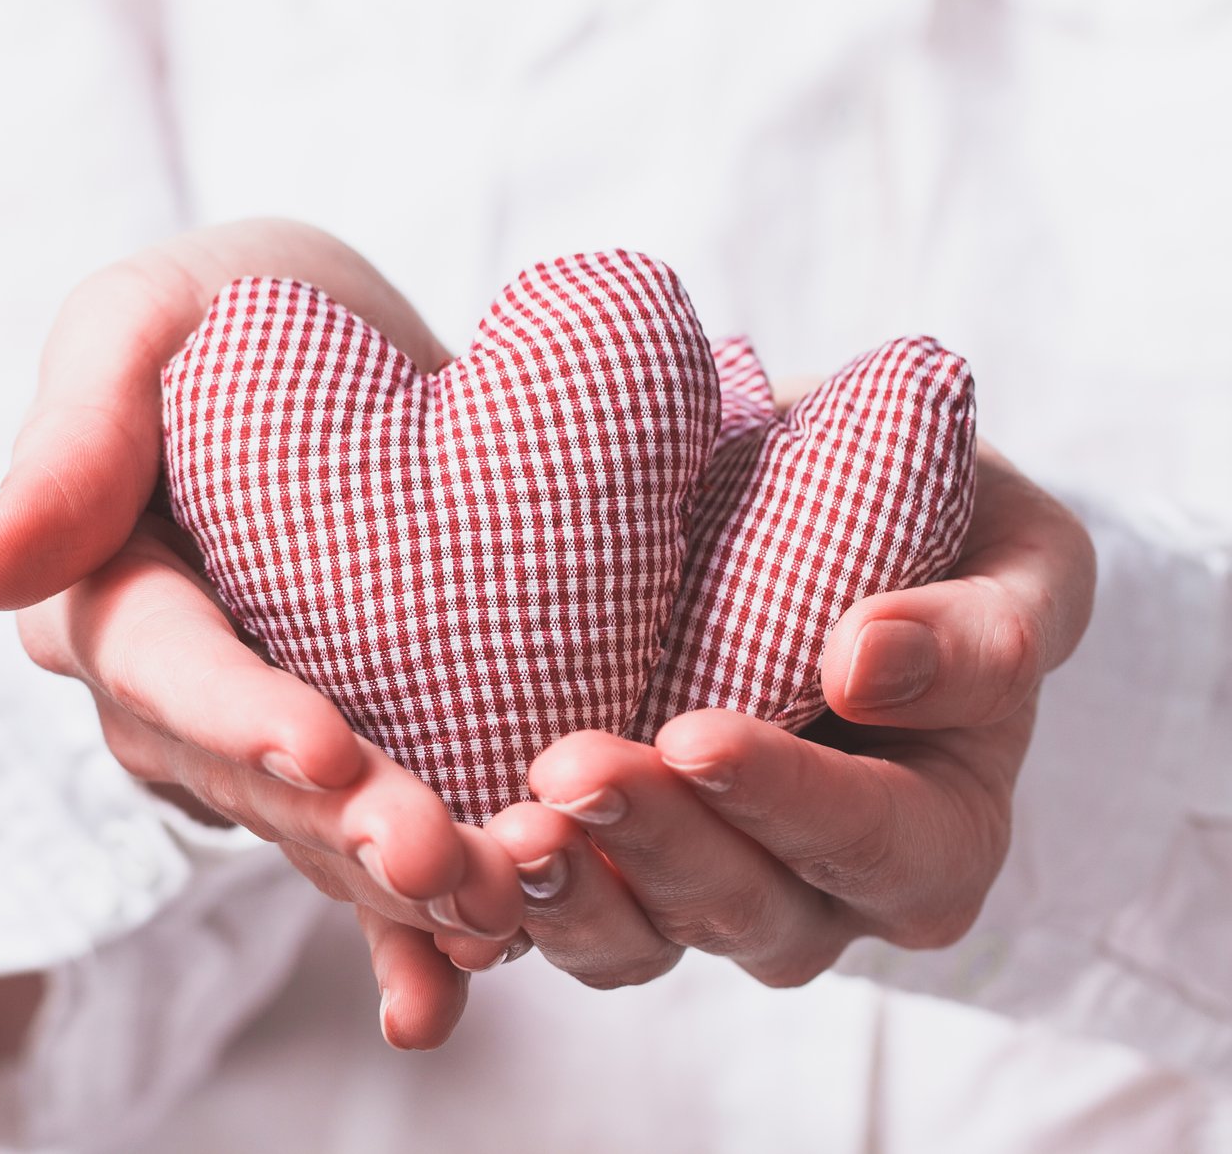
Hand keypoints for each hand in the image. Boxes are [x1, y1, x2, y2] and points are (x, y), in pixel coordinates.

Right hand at [0, 219, 523, 1049]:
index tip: (323, 745)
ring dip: (389, 886)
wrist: (343, 347)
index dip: (234, 712)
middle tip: (433, 855)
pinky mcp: (337, 765)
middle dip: (334, 822)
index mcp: (99, 591)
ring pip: (310, 834)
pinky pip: (362, 858)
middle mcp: (161, 696)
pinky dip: (406, 932)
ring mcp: (244, 746)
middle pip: (241, 776)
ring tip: (489, 911)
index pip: (159, 664)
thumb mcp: (142, 321)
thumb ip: (72, 433)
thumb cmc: (228, 313)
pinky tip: (452, 996)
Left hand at [389, 442, 1096, 1009]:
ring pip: (636, 939)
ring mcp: (706, 897)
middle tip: (570, 772)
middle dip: (655, 847)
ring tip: (500, 831)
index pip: (874, 843)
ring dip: (564, 894)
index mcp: (934, 838)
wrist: (805, 514)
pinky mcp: (609, 876)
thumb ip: (977, 629)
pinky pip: (554, 921)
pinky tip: (443, 868)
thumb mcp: (1011, 561)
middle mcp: (822, 896)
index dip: (787, 802)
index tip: (696, 737)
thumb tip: (865, 663)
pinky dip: (496, 909)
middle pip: (744, 910)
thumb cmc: (937, 537)